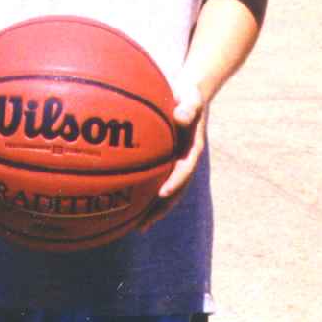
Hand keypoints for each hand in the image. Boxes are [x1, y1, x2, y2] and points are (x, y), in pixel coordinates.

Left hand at [138, 76, 206, 232]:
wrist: (190, 95)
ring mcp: (175, 163)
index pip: (184, 170)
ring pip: (164, 191)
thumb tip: (180, 117)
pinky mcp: (166, 162)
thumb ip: (188, 107)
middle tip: (142, 225)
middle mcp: (184, 161)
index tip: (162, 193)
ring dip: (152, 209)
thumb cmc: (189, 95)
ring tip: (134, 226)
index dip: (174, 182)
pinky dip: (145, 193)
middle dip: (159, 208)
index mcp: (193, 149)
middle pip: (174, 191)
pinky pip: (155, 180)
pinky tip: (128, 204)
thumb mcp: (192, 99)